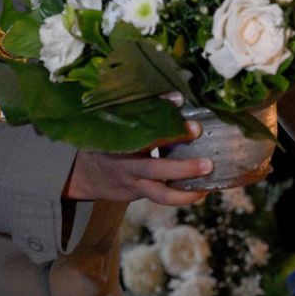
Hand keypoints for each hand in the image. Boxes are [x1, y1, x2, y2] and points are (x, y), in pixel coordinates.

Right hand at [63, 118, 212, 206]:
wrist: (86, 174)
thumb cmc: (110, 142)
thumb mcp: (119, 125)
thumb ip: (145, 111)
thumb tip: (176, 98)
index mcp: (122, 142)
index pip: (144, 135)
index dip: (167, 126)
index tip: (189, 121)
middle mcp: (127, 164)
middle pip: (154, 169)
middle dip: (182, 168)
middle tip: (208, 163)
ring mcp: (134, 182)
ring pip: (160, 193)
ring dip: (185, 193)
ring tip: (207, 187)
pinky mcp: (139, 194)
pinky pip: (162, 197)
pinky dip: (182, 196)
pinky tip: (201, 191)